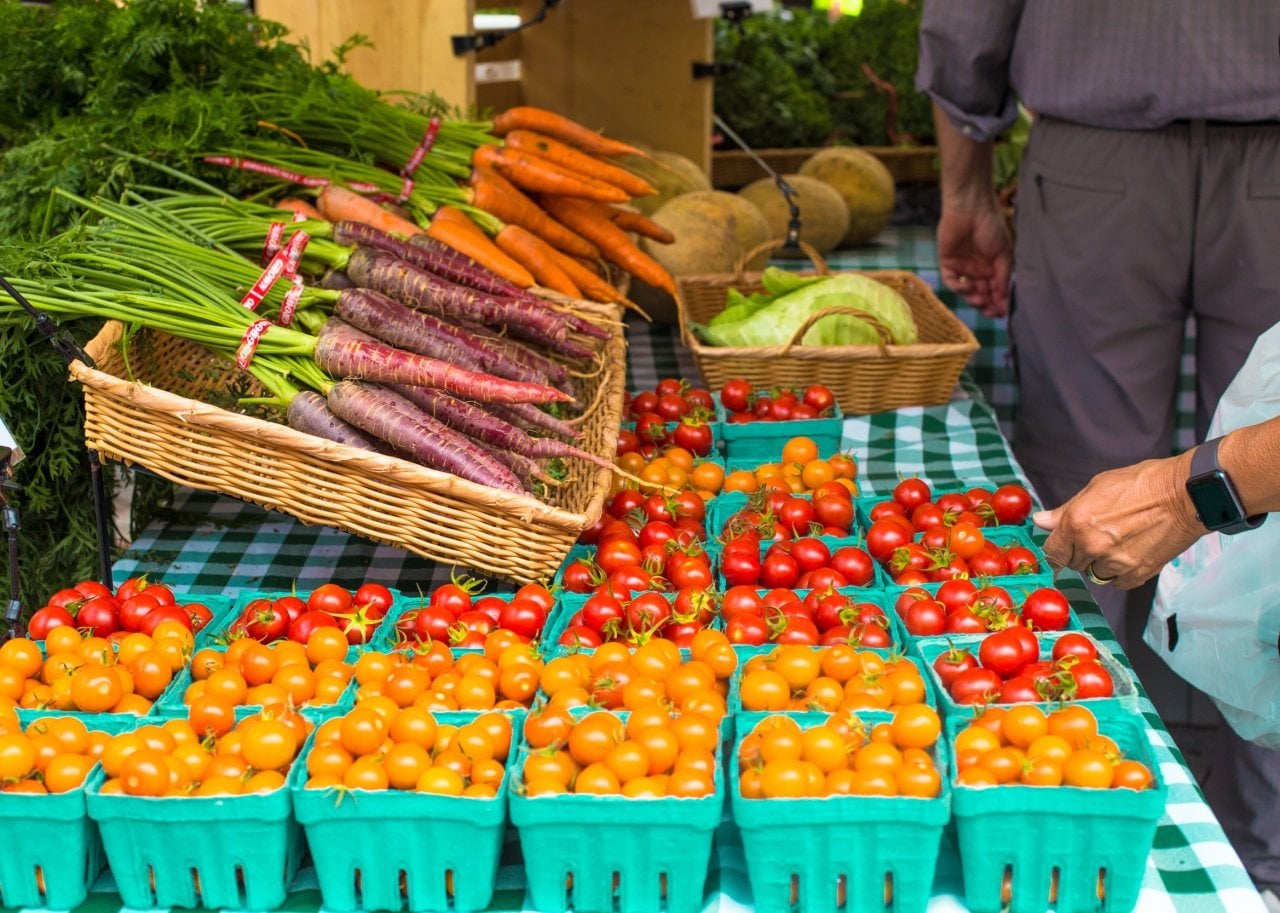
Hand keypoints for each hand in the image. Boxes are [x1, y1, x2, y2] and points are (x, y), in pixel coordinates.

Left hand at [936, 205, 1012, 316]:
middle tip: (992, 311)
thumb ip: (1003, 276)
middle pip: (981, 294)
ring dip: (974, 299)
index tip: (1004, 312)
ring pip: (966, 292)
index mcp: (992, 267)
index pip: (995, 290)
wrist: (971, 209)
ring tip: (981, 299)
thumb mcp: (1003, 253)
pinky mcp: (947, 263)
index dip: (999, 302)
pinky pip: (951, 281)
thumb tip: (1005, 297)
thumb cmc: (991, 227)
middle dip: (987, 305)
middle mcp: (977, 270)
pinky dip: (959, 287)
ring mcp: (962, 267)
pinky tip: (968, 285)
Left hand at [1033, 452, 1203, 589]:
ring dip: (1101, 563)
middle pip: (1073, 564)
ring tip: (1119, 541)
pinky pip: (1117, 582)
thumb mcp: (1096, 487)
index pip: (1052, 552)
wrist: (1185, 495)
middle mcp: (1092, 546)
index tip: (1062, 547)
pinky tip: (1131, 552)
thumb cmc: (1142, 484)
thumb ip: (1065, 510)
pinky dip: (1120, 573)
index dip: (1057, 549)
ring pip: (1095, 574)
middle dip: (1080, 552)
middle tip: (1099, 535)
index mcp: (1077, 523)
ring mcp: (1115, 563)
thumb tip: (1040, 522)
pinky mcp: (1137, 574)